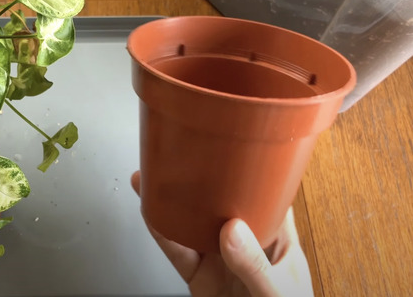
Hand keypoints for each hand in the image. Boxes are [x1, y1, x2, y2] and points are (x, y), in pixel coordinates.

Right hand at [131, 171, 313, 296]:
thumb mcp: (278, 293)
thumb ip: (256, 266)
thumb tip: (232, 231)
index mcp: (277, 240)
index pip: (266, 195)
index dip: (248, 170)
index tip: (228, 149)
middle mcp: (245, 245)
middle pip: (219, 204)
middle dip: (197, 181)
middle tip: (178, 158)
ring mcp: (219, 261)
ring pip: (191, 224)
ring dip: (171, 203)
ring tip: (153, 180)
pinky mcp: (199, 278)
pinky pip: (177, 251)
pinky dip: (161, 234)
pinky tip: (152, 216)